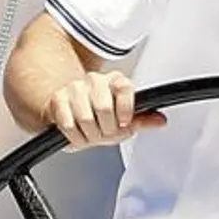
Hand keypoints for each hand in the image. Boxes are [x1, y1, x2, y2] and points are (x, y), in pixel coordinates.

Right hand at [45, 71, 165, 149]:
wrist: (70, 112)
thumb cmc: (101, 115)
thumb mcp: (126, 118)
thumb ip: (143, 120)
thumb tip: (161, 121)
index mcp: (116, 81)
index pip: (124, 87)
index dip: (126, 109)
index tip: (124, 122)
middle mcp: (95, 80)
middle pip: (104, 108)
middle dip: (106, 130)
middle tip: (106, 134)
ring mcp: (74, 88)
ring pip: (85, 118)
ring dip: (91, 135)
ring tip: (93, 135)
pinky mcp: (58, 100)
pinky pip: (68, 124)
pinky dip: (76, 138)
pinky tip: (80, 136)